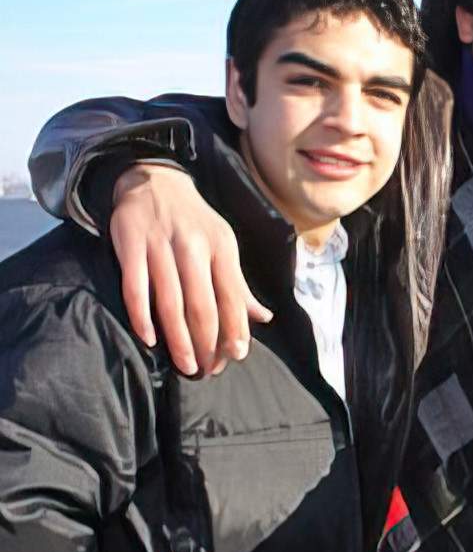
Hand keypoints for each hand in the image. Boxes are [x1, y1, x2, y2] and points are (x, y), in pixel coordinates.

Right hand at [112, 163, 271, 375]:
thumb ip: (238, 284)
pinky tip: (149, 339)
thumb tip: (263, 317)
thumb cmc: (194, 222)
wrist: (154, 181)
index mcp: (222, 248)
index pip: (232, 296)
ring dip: (178, 339)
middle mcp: (194, 247)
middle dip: (208, 343)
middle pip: (203, 305)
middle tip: (207, 370)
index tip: (236, 356)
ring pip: (171, 302)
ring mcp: (160, 246)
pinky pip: (136, 287)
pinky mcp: (130, 244)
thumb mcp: (223, 245)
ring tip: (186, 366)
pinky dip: (142, 316)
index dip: (235, 329)